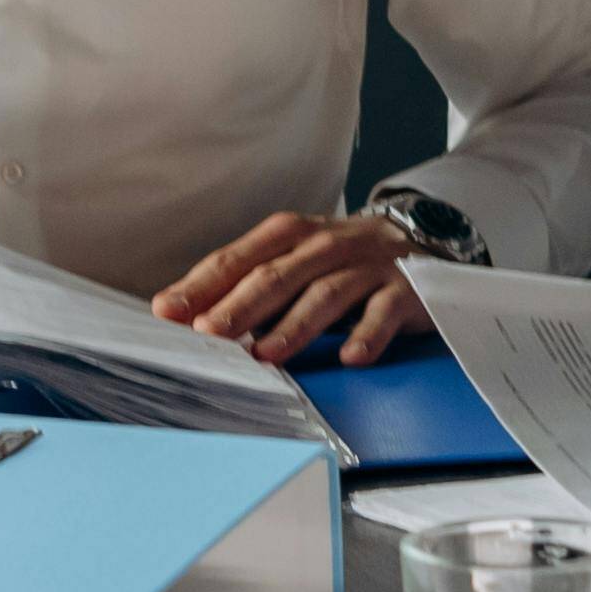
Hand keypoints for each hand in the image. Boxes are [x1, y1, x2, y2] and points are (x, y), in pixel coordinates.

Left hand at [155, 212, 430, 364]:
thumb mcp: (293, 259)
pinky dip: (368, 335)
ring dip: (295, 325)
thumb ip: (247, 283)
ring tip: (267, 353)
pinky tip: (351, 357)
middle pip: (278, 274)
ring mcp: (366, 266)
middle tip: (210, 333)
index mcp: (290, 234)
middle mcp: (326, 245)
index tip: (169, 311)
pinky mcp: (404, 290)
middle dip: (241, 304)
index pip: (239, 258)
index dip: (203, 285)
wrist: (421, 239)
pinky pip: (384, 312)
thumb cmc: (340, 258)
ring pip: (327, 294)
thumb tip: (185, 314)